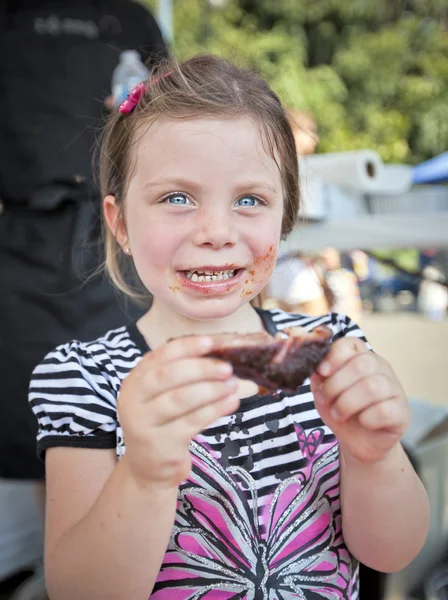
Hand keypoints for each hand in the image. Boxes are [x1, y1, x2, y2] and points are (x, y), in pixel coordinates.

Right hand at [118, 336, 238, 489]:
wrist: (148, 467)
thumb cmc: (163, 422)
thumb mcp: (162, 396)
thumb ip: (182, 376)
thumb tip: (221, 355)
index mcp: (135, 380)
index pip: (160, 356)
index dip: (186, 347)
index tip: (211, 342)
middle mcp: (133, 399)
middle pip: (168, 376)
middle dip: (201, 368)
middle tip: (227, 368)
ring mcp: (143, 423)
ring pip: (181, 399)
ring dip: (211, 389)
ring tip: (232, 385)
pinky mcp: (160, 445)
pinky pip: (192, 422)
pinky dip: (215, 409)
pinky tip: (231, 403)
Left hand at [310, 337, 409, 463]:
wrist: (358, 443)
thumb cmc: (342, 411)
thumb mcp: (324, 392)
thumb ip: (319, 377)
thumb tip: (314, 367)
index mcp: (361, 357)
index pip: (351, 343)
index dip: (334, 356)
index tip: (321, 372)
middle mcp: (381, 368)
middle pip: (362, 364)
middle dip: (336, 384)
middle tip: (326, 400)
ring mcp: (395, 389)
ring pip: (373, 386)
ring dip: (347, 403)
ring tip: (338, 414)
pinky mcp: (403, 412)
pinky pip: (384, 410)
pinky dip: (366, 418)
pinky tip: (362, 422)